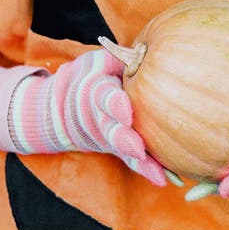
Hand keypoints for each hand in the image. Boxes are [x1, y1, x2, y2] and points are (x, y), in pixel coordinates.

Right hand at [8, 48, 165, 186]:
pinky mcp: (118, 149)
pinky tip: (166, 180)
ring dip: (140, 162)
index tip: (126, 110)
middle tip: (138, 149)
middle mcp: (99, 119)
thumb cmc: (91, 75)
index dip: (114, 104)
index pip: (103, 97)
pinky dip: (148, 171)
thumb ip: (120, 58)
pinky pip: (133, 162)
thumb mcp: (99, 62)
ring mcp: (108, 138)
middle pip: (111, 130)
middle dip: (124, 140)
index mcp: (94, 92)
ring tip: (160, 174)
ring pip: (123, 150)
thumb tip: (147, 50)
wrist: (63, 108)